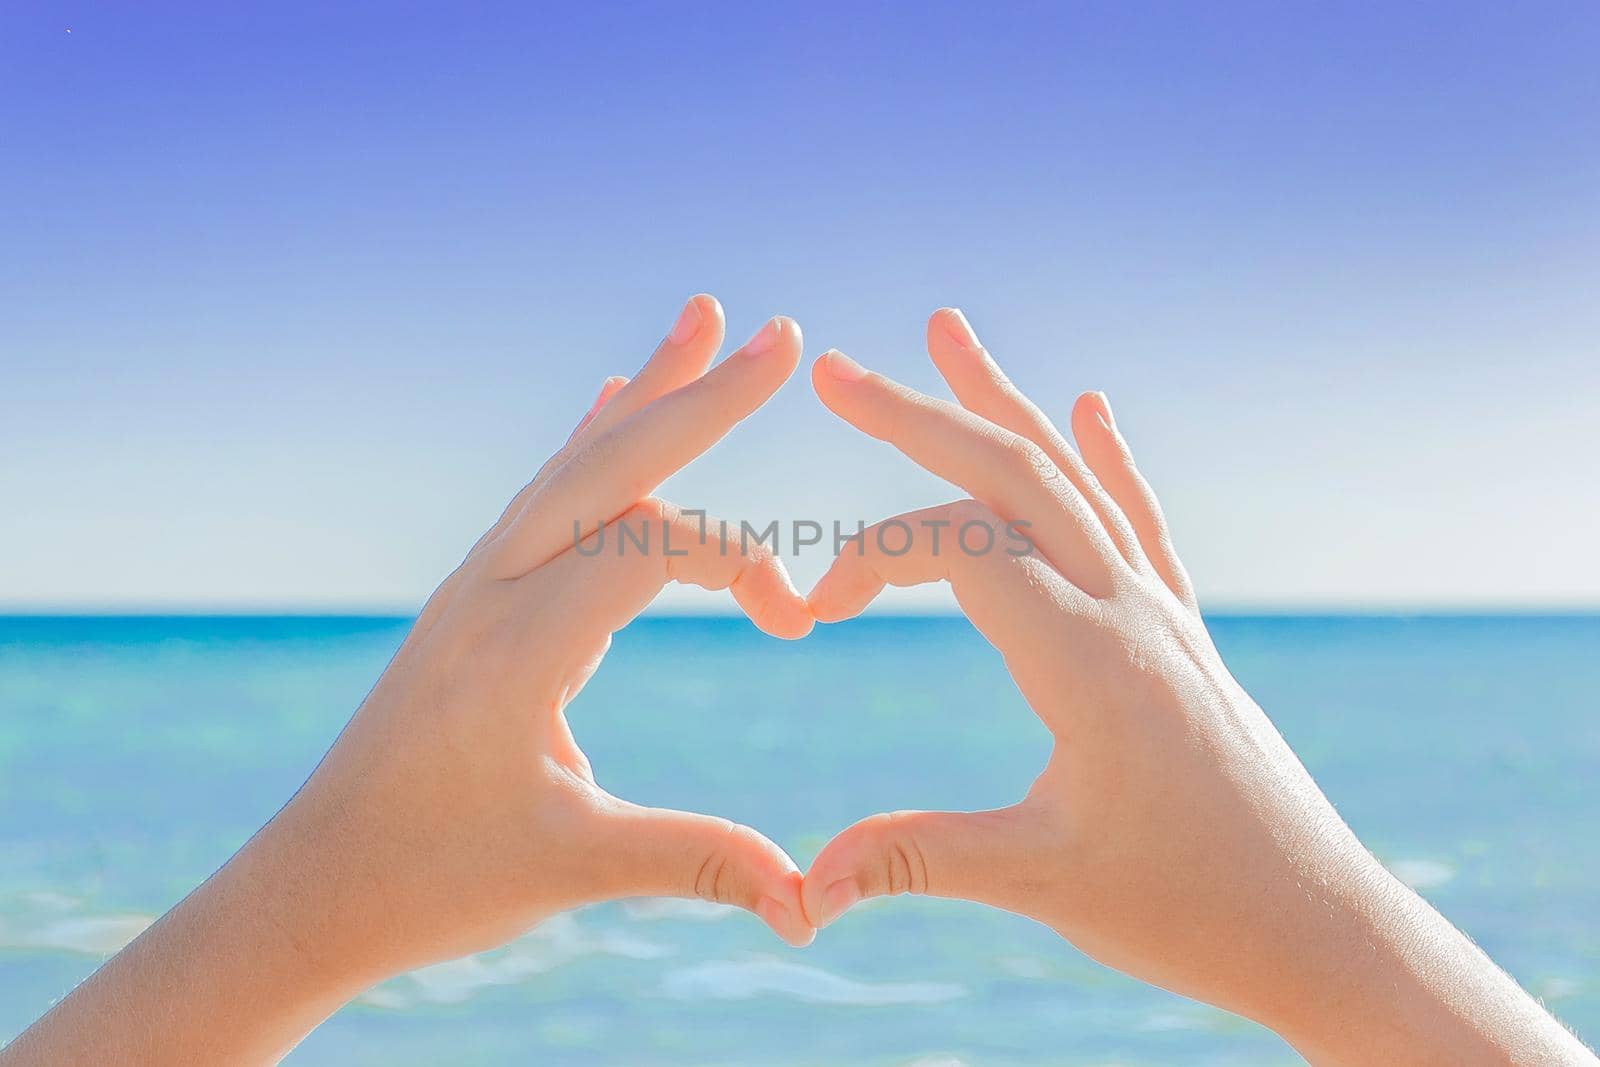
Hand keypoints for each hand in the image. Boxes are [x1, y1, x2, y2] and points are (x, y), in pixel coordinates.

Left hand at [298, 297, 814, 967]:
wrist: (314, 887)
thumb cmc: (434, 879)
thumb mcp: (572, 868)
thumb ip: (696, 862)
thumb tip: (812, 901)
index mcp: (517, 648)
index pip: (652, 548)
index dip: (743, 565)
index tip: (797, 623)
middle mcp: (490, 593)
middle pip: (609, 466)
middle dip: (701, 398)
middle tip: (782, 336)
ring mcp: (473, 587)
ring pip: (572, 467)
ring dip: (646, 398)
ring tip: (699, 323)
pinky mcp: (470, 600)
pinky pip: (541, 497)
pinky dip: (591, 443)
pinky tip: (611, 400)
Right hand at [800, 309, 1592, 1065]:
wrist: (1318, 928)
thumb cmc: (1188, 909)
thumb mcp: (1041, 881)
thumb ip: (917, 861)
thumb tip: (801, 888)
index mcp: (1088, 658)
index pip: (960, 547)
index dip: (870, 558)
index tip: (810, 608)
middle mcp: (1129, 611)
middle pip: (1014, 476)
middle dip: (918, 416)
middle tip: (833, 374)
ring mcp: (1163, 615)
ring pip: (1074, 480)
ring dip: (1003, 405)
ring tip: (948, 332)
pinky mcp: (1182, 637)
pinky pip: (1138, 524)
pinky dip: (1105, 459)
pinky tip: (1092, 409)